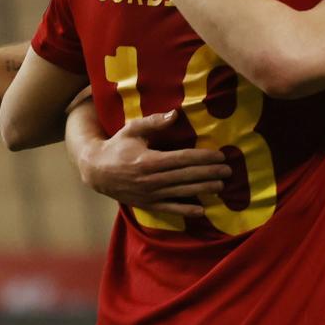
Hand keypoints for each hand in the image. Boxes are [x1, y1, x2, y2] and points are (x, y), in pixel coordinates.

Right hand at [75, 109, 230, 217]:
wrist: (95, 171)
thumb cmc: (117, 146)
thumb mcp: (132, 130)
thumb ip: (153, 122)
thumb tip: (175, 114)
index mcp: (149, 160)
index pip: (183, 158)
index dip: (203, 158)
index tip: (220, 156)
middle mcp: (151, 179)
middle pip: (187, 175)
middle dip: (210, 173)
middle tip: (229, 170)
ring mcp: (149, 194)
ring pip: (182, 192)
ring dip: (203, 189)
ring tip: (221, 186)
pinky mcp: (147, 204)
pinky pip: (169, 209)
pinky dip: (185, 210)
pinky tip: (201, 210)